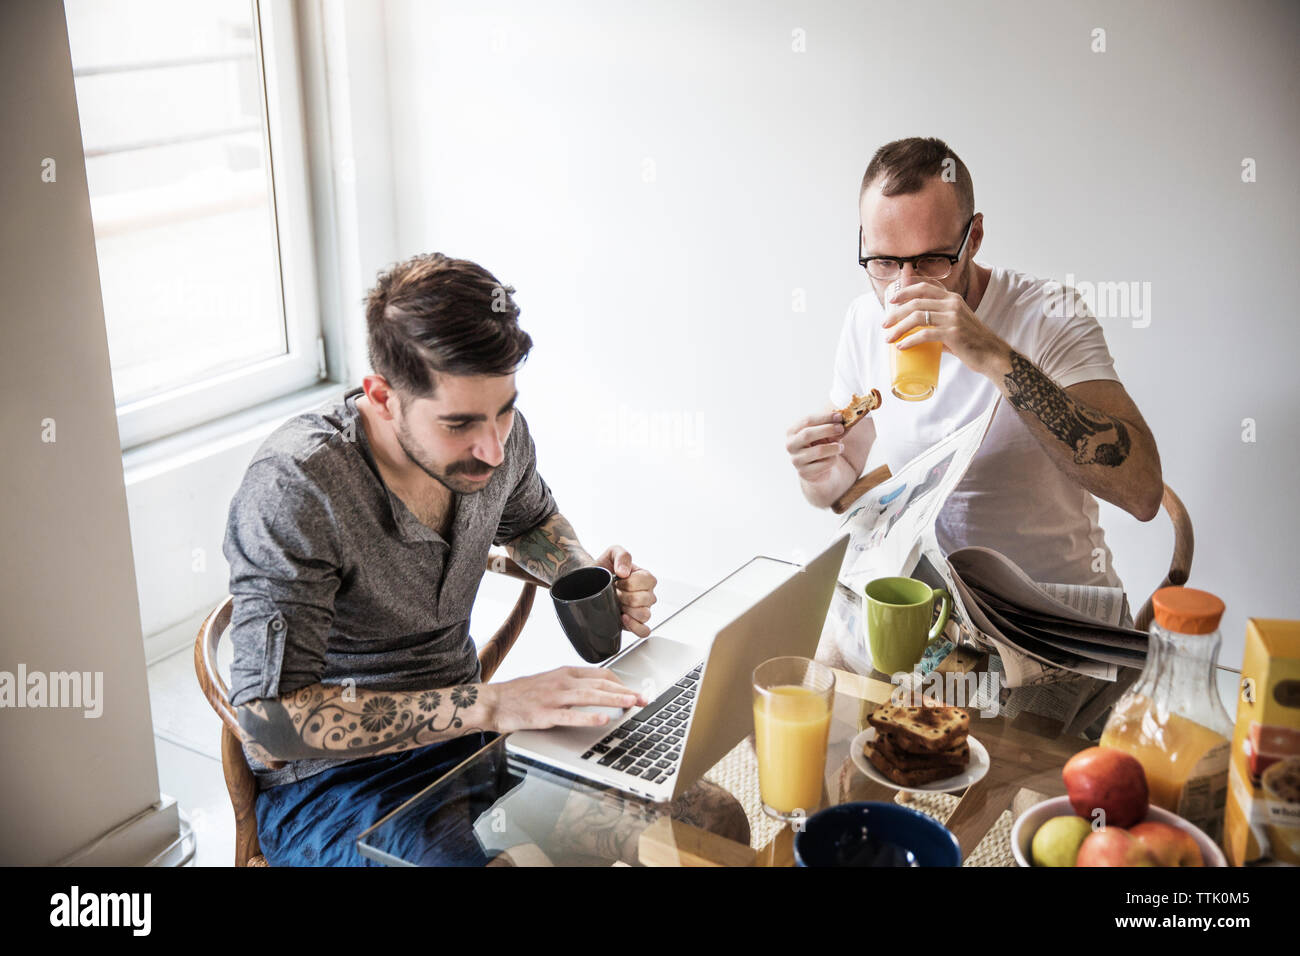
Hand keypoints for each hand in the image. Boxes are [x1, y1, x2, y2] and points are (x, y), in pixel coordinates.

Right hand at [487, 666, 649, 732]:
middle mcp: (562, 681)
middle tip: (643, 699)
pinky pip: (571, 715)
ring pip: (590, 696)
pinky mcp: (545, 714)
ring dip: (614, 699)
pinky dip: (589, 716)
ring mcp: (554, 697)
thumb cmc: (521, 693)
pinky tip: (603, 719)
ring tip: (631, 703)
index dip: (620, 683)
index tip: (633, 691)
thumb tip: (595, 689)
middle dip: (625, 691)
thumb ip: (571, 684)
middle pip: (601, 684)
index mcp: (565, 672)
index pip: (601, 674)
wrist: (493, 701)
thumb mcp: (549, 681)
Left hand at [592, 546, 657, 637]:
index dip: (631, 582)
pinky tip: (622, 617)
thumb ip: (622, 555)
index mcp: (645, 578)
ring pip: (646, 614)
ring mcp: (641, 609)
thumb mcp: (612, 553)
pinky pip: (644, 631)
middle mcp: (646, 594)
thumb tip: (624, 572)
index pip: (648, 581)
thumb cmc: (603, 568)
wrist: (589, 581)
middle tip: (616, 592)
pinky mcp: (633, 623)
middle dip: (626, 596)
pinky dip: (635, 626)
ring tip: (618, 604)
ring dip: (629, 610)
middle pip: (646, 599)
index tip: (618, 580)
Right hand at [785, 410, 845, 483]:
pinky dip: (833, 460)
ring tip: (840, 447)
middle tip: (841, 428)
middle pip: (808, 434)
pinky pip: (824, 464)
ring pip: (818, 451)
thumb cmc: (820, 445)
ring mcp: (796, 460)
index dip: (824, 417)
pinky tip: (833, 458)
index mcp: (792, 431)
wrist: (815, 469)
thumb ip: (834, 427)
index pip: (807, 420)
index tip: (840, 416)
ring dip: (834, 447)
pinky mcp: (804, 472)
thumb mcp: (825, 434)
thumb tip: (847, 420)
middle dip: (827, 429)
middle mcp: (790, 445)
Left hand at [882, 277, 1008, 379]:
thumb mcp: (957, 323)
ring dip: (899, 328)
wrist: (992, 354)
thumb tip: (917, 333)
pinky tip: (902, 347)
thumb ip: (939, 323)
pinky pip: (925, 334)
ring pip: (917, 317)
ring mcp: (953, 318)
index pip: (926, 286)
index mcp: (953, 298)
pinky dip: (910, 341)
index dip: (906, 290)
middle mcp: (952, 304)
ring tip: (889, 338)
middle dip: (896, 313)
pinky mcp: (953, 333)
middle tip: (885, 324)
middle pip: (916, 302)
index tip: (892, 299)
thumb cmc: (972, 342)